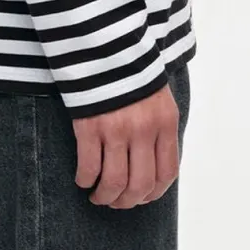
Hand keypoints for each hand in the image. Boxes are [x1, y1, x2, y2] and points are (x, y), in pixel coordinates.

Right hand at [71, 83, 179, 207]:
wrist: (105, 47)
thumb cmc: (132, 76)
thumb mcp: (158, 100)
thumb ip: (160, 131)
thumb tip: (154, 166)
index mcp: (165, 124)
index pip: (167, 173)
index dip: (154, 194)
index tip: (142, 198)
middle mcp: (144, 130)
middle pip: (140, 184)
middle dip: (127, 202)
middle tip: (116, 202)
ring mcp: (117, 129)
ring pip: (114, 182)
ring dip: (105, 197)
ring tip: (98, 196)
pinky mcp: (90, 126)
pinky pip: (89, 167)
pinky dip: (85, 180)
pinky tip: (82, 179)